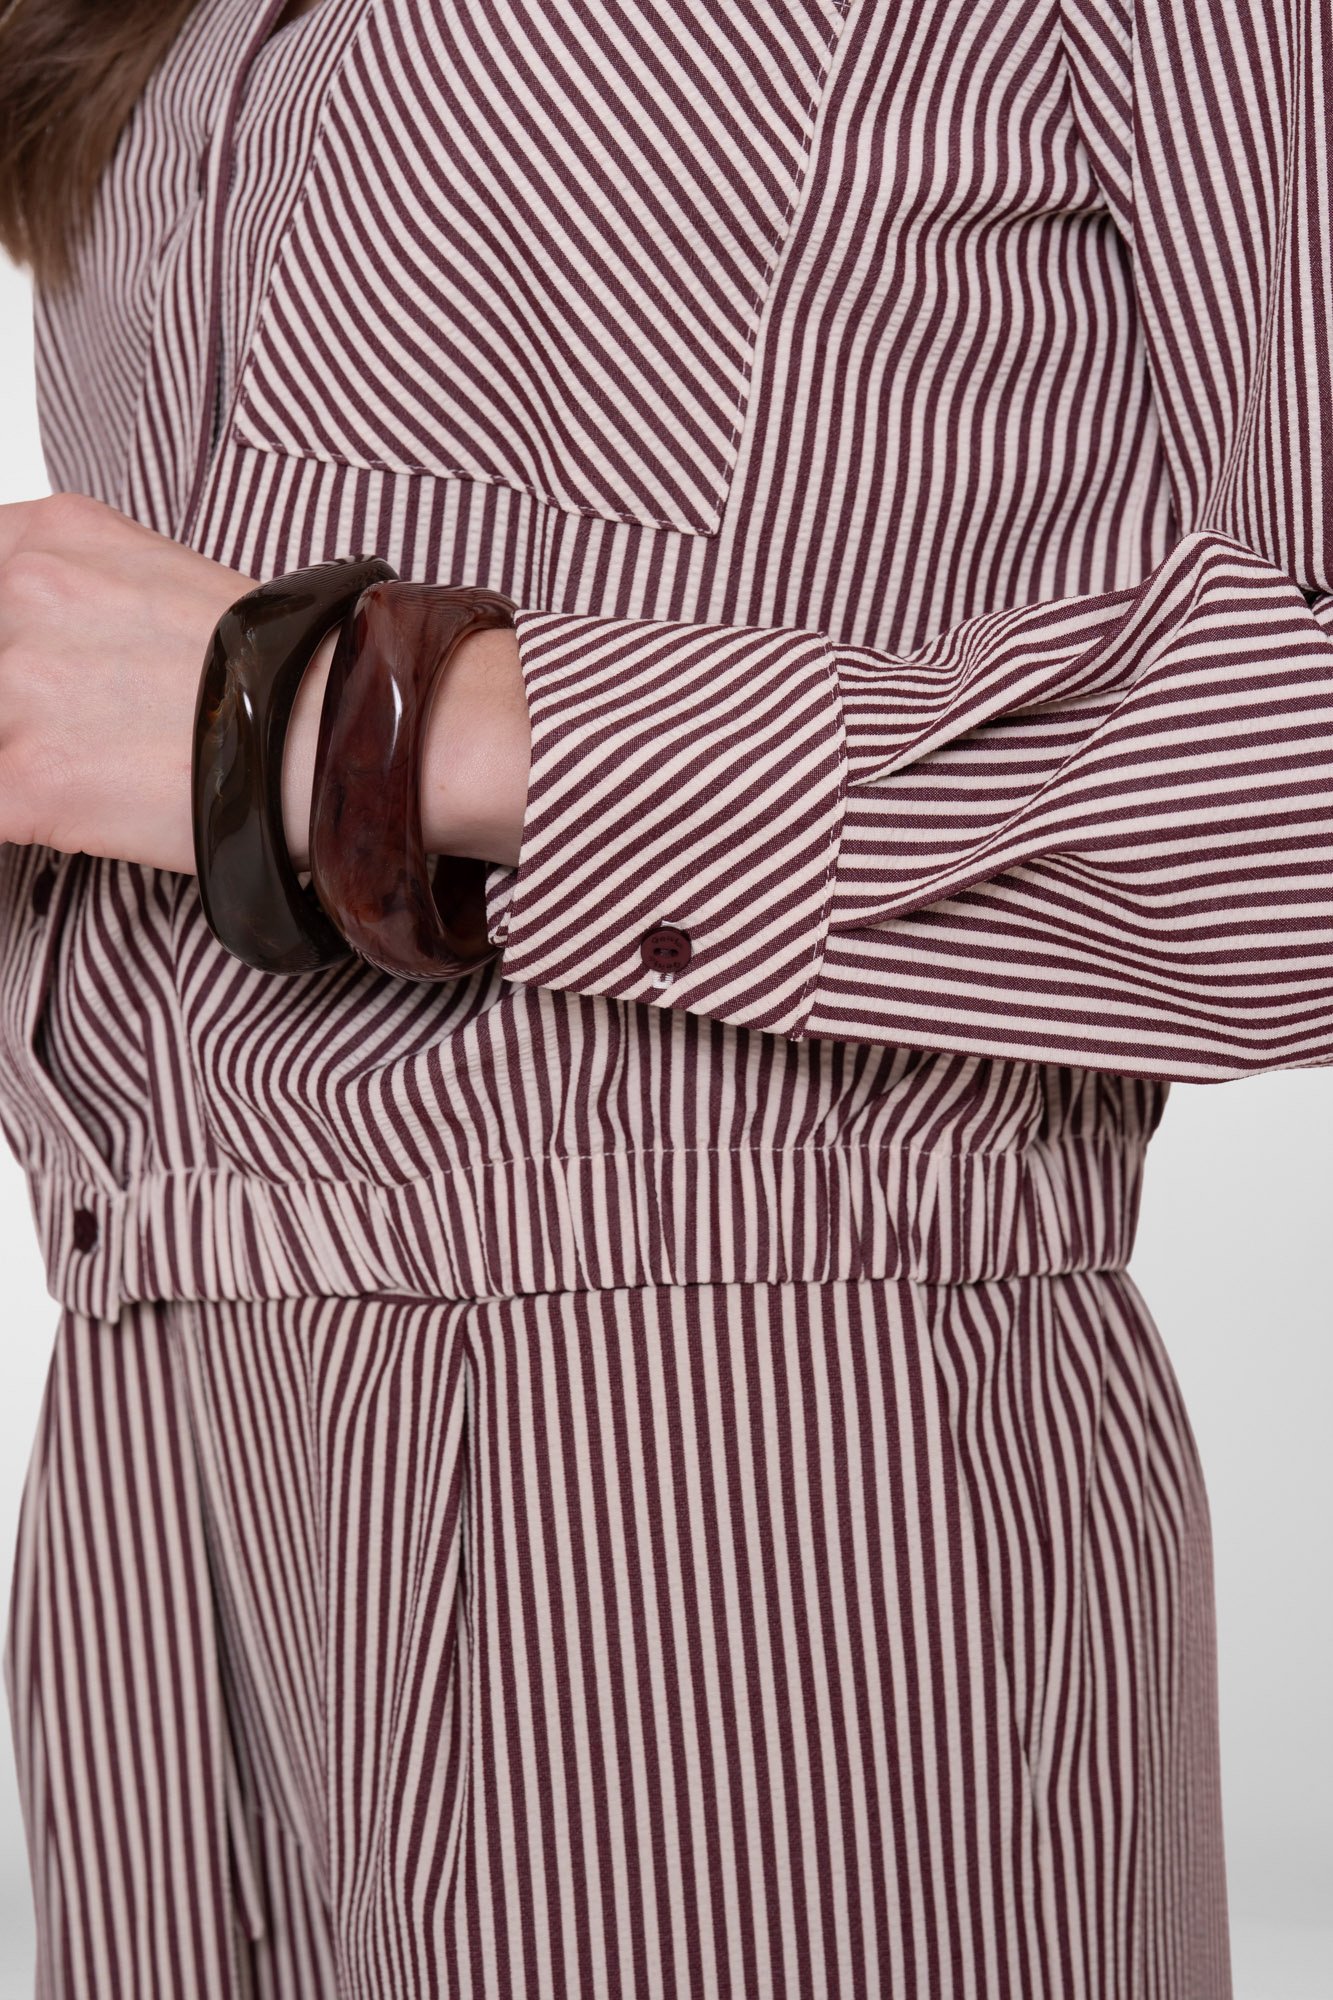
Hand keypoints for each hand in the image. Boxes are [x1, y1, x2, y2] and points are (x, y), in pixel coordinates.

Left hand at [0, 492, 530, 875]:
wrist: (349, 732)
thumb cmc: (288, 673)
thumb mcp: (161, 586)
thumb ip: (77, 606)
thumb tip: (48, 665)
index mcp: (51, 537)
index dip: (9, 649)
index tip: (31, 690)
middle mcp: (25, 592)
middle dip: (19, 715)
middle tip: (84, 737)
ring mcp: (20, 686)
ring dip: (26, 767)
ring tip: (87, 787)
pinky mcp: (28, 782)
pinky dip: (20, 820)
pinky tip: (67, 824)